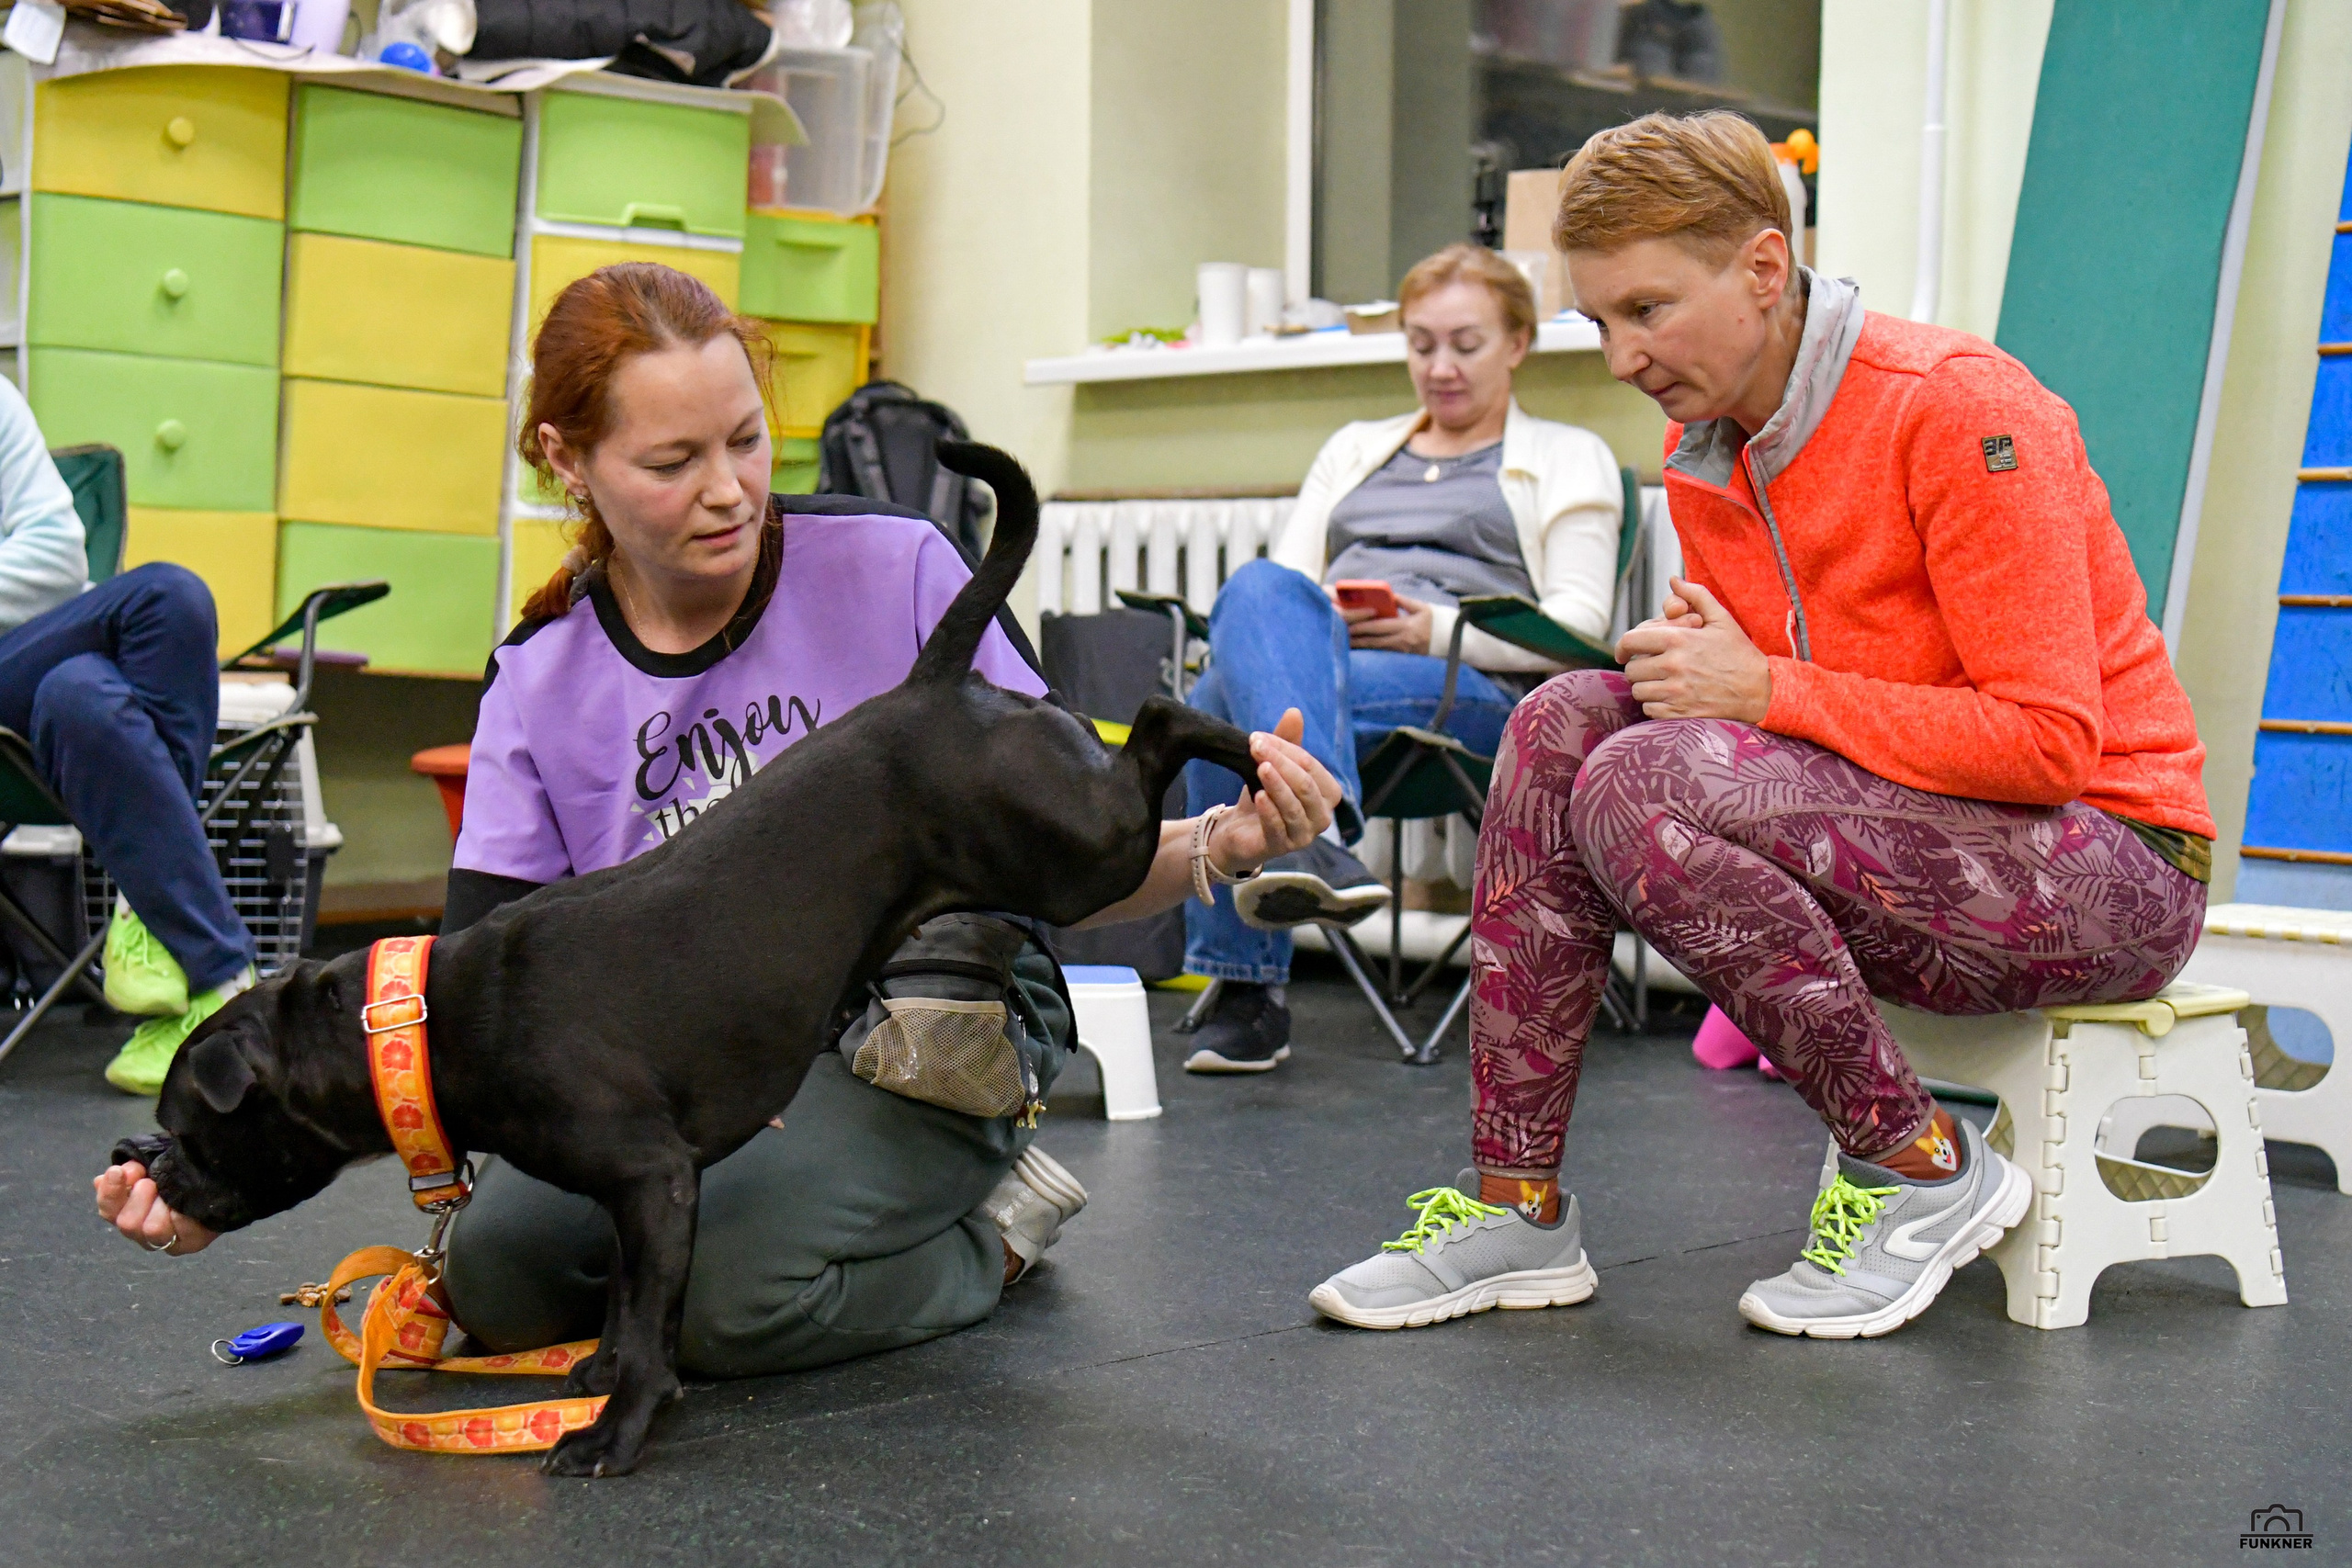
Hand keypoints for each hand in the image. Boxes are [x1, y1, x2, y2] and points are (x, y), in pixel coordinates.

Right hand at [95, 1160, 216, 1256]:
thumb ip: (128, 1173)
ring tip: (172, 1191)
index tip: (118, 1172)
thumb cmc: (179, 1171)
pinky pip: (182, 1230)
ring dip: (162, 1205)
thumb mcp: (151, 1165)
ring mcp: (167, 1241)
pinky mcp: (191, 1243)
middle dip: (138, 1197)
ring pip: (152, 1229)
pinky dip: (184, 1212)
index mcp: (128, 1212)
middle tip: (151, 1182)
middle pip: (127, 1224)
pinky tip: (188, 1203)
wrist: (219, 1175)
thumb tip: (100, 1180)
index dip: (110, 1192)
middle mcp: (143, 1232)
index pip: (107, 1209)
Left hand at [1206, 708, 1342, 873]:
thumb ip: (1286, 742)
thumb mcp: (1273, 766)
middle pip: (1305, 785)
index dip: (1286, 750)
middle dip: (1281, 763)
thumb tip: (1294, 712)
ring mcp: (1305, 834)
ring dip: (1276, 785)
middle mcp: (1322, 816)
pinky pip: (1279, 828)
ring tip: (1260, 767)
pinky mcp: (1284, 848)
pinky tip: (1259, 797)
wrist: (1240, 830)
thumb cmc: (1264, 796)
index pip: (1311, 766)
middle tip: (1255, 746)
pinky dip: (1269, 811)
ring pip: (1294, 806)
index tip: (1258, 737)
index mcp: (1327, 793)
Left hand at [1337, 590, 1434, 653]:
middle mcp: (1402, 641)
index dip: (1363, 627)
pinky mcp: (1403, 658)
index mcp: (1406, 627)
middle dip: (1356, 639)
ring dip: (1361, 647)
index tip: (1349, 625)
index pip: (1379, 627)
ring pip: (1377, 650)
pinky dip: (1371, 652)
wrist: (1451, 641)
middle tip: (1340, 636)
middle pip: (1374, 641)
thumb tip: (1388, 595)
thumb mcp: (1422, 607)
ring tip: (1345, 644)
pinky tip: (1360, 650)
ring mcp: (1402, 651)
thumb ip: (1404, 601)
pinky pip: (1383, 655)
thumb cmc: (1435, 621)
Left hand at [1612, 577, 1771, 721]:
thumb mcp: (1722, 619)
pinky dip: (1655, 705)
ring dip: (1646, 687)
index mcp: (1677, 640)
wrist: (1760, 691)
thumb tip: (1673, 581)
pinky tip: (1671, 698)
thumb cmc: (1739, 653)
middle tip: (1653, 667)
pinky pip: (1649, 709)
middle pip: (1631, 669)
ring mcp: (1675, 692)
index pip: (1630, 641)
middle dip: (1639, 667)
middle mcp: (1673, 666)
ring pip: (1638, 691)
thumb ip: (1696, 595)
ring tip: (1664, 682)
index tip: (1624, 652)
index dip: (1622, 647)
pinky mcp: (1679, 714)